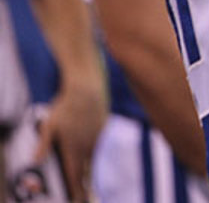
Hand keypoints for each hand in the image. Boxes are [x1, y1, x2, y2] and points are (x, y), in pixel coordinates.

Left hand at [36, 81, 106, 201]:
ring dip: (90, 172)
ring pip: (93, 160)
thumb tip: (35, 161)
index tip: (77, 201)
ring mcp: (97, 139)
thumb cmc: (66, 107)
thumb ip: (43, 144)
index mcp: (73, 148)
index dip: (76, 191)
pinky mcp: (102, 130)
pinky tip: (91, 156)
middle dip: (86, 187)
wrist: (88, 89)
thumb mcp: (49, 125)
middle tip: (86, 198)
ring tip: (88, 181)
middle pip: (87, 173)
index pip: (75, 176)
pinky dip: (94, 156)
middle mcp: (87, 147)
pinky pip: (98, 148)